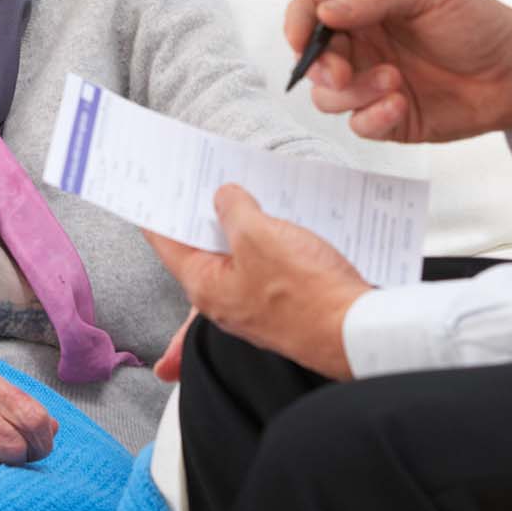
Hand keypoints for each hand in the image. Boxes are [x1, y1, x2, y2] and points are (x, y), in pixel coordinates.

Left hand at [144, 186, 371, 381]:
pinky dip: (271, 242)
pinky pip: (268, 266)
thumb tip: (225, 198)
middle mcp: (225, 301)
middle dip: (206, 212)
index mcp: (205, 286)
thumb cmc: (307, 294)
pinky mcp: (285, 305)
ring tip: (252, 194)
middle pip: (204, 247)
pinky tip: (285, 222)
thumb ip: (234, 210)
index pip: (166, 242)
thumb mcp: (259, 235)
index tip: (155, 185)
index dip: (158, 209)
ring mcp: (255, 305)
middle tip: (206, 178)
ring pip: (239, 256)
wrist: (357, 332)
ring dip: (245, 225)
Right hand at [285, 0, 511, 142]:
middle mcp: (362, 45)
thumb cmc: (478, 22)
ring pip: (328, 97)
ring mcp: (372, 84)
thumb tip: (327, 11)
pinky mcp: (388, 118)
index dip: (297, 24)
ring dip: (353, 92)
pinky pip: (358, 125)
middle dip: (319, 67)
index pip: (311, 11)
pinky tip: (401, 105)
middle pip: (312, 59)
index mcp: (365, 8)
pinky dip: (373, 118)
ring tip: (394, 83)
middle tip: (341, 72)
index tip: (301, 39)